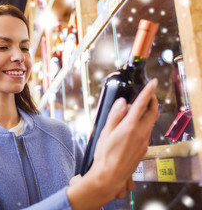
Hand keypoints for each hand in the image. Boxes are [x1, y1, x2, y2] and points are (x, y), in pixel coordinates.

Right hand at [67, 79, 158, 209]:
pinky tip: (131, 128)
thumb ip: (115, 115)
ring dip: (146, 114)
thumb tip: (122, 102)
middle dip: (153, 101)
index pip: (142, 104)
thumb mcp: (105, 132)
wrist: (110, 176)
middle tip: (149, 95)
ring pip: (149, 123)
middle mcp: (140, 133)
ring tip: (134, 112)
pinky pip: (146, 132)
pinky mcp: (143, 149)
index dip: (148, 91)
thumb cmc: (105, 155)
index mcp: (129, 127)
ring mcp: (144, 142)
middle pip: (153, 113)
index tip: (152, 82)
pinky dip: (142, 125)